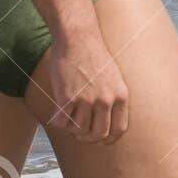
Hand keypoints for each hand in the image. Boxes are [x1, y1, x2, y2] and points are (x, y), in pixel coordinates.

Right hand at [43, 27, 129, 143]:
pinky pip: (62, 122)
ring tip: (68, 119)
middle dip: (88, 138)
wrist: (77, 37)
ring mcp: (86, 99)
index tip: (101, 140)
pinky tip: (57, 113)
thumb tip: (103, 121)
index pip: (119, 129)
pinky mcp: (67, 97)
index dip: (109, 139)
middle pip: (98, 134)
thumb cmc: (93, 54)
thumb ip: (112, 98)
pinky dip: (58, 121)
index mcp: (121, 96)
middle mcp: (106, 100)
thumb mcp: (113, 76)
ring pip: (79, 129)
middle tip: (80, 133)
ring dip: (72, 128)